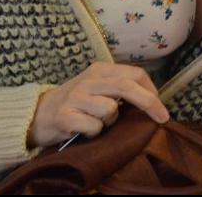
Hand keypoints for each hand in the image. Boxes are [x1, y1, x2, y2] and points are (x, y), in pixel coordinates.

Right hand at [27, 62, 169, 148]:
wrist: (38, 113)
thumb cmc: (75, 102)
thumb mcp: (97, 87)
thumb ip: (119, 88)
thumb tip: (152, 101)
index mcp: (100, 69)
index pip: (135, 74)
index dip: (151, 91)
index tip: (160, 107)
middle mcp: (88, 80)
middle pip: (126, 87)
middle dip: (149, 102)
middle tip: (162, 118)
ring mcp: (76, 97)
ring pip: (110, 110)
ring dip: (110, 122)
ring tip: (96, 122)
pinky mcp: (65, 116)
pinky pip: (94, 127)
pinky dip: (94, 132)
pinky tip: (83, 130)